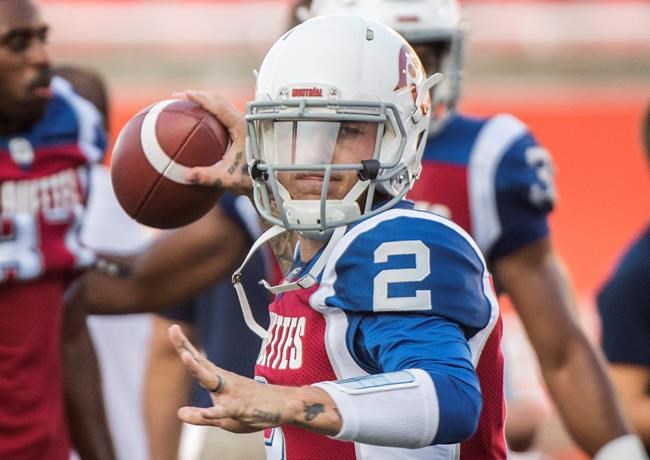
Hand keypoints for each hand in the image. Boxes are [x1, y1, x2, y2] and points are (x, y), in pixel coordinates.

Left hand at [168, 324, 295, 432]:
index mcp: (218, 381)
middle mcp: (223, 382)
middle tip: (173, 329)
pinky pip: (227, 409)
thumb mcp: (224, 417)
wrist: (283, 407)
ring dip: (197, 369)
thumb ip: (201, 417)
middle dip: (185, 347)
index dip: (183, 345)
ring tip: (185, 356)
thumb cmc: (252, 409)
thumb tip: (178, 413)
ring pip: (211, 380)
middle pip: (200, 364)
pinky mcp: (241, 407)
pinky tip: (207, 412)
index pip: (197, 362)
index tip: (173, 327)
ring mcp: (232, 393)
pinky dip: (215, 411)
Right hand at [172, 90, 251, 196]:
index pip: (219, 107)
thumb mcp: (229, 179)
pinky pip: (224, 115)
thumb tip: (186, 176)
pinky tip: (198, 121)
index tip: (185, 94)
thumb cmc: (252, 178)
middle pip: (219, 99)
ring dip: (205, 101)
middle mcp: (243, 122)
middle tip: (179, 97)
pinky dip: (210, 112)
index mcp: (241, 127)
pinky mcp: (242, 130)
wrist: (270, 181)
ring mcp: (243, 124)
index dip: (201, 98)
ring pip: (222, 104)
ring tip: (187, 104)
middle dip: (199, 95)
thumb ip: (208, 177)